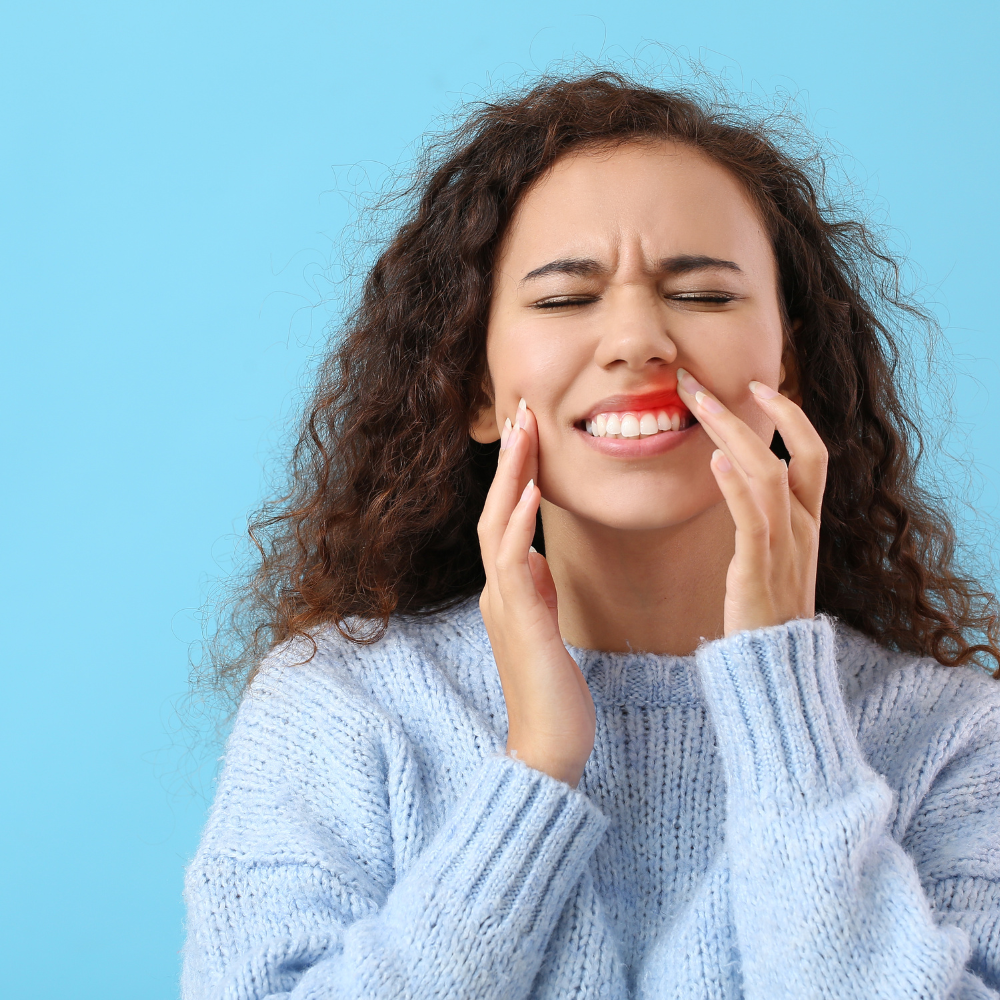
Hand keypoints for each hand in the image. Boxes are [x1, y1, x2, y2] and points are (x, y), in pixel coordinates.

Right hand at [477, 399, 595, 786]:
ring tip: (524, 431)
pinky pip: (511, 564)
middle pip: (495, 509)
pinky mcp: (518, 622)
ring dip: (510, 477)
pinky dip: (518, 524)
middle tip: (523, 410)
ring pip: (496, 525)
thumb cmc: (554, 692)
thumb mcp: (546, 628)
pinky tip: (531, 493)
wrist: (549, 748)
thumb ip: (536, 590)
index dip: (517, 474)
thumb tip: (534, 557)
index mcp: (508, 589)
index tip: (531, 432)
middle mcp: (498, 590)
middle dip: (510, 459)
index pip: (506, 518)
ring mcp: (503, 604)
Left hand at [676, 370, 827, 636]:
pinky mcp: (758, 569)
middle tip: (702, 383)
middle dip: (752, 411)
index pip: (813, 454)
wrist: (776, 669)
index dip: (791, 415)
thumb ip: (762, 519)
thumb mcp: (772, 557)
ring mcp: (785, 548)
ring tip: (698, 405)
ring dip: (733, 434)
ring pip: (770, 476)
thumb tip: (734, 481)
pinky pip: (752, 519)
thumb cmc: (765, 611)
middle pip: (793, 453)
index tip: (758, 385)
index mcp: (809, 522)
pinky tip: (713, 458)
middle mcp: (803, 528)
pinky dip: (734, 485)